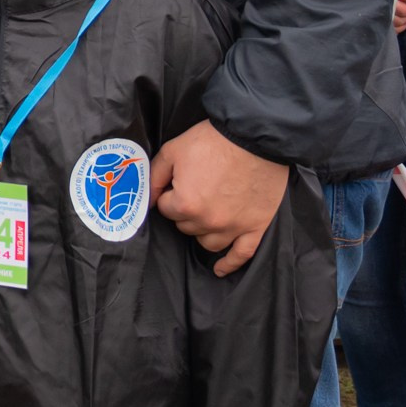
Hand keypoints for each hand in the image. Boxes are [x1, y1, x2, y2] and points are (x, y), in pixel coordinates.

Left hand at [150, 121, 289, 277]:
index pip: (166, 210)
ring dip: (203, 231)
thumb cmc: (213, 141)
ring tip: (206, 215)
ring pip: (208, 242)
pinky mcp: (255, 228)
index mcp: (186, 204)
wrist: (256, 136)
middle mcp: (209, 221)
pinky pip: (241, 255)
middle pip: (186, 227)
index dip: (170, 195)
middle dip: (186, 211)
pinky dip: (230, 264)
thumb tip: (149, 197)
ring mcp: (233, 227)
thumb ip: (154, 176)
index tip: (178, 183)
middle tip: (195, 191)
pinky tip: (220, 269)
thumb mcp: (173, 150)